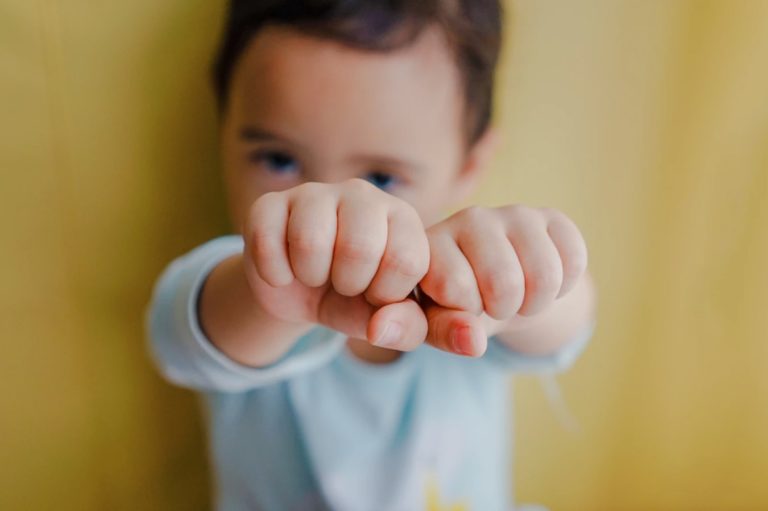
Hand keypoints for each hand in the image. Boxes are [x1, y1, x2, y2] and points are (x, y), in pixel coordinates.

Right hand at [242, 179, 430, 348]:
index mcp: (402, 218)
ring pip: (310, 240)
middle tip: (343, 284)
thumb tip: (379, 328)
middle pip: (359, 247)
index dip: (386, 294)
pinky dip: (274, 273)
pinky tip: (284, 271)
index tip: (375, 294)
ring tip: (315, 274)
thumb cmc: (355, 300)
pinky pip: (267, 241)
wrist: (301, 294)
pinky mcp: (268, 202)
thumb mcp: (386, 318)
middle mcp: (362, 195)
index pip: (406, 260)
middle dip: (349, 284)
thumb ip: (405, 327)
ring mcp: (314, 193)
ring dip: (310, 275)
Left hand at [420, 205, 587, 354]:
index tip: (459, 307)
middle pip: (504, 282)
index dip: (465, 314)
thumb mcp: (435, 323)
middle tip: (493, 304)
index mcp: (431, 242)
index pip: (455, 286)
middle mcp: (468, 218)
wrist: (493, 288)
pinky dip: (564, 287)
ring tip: (517, 297)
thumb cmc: (454, 306)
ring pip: (545, 275)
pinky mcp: (550, 216)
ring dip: (536, 303)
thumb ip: (443, 332)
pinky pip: (574, 260)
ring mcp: (512, 213)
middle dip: (504, 309)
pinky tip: (540, 280)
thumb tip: (473, 341)